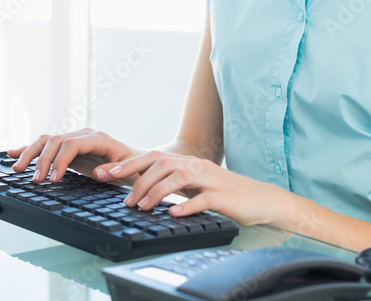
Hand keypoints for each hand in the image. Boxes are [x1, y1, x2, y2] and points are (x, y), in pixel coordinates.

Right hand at [7, 128, 140, 183]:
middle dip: (42, 160)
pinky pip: (47, 144)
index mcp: (98, 138)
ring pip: (47, 140)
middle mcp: (84, 134)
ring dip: (30, 153)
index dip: (59, 160)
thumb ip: (113, 170)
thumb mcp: (129, 169)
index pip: (71, 144)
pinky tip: (14, 153)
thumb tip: (98, 173)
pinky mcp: (68, 146)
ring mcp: (75, 138)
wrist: (138, 159)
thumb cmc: (134, 165)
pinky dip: (30, 149)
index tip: (53, 179)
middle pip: (55, 140)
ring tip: (18, 169)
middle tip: (35, 180)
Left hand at [106, 151, 283, 225]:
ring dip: (157, 192)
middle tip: (124, 198)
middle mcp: (198, 166)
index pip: (154, 157)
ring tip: (143, 207)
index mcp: (189, 163)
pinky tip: (174, 213)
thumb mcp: (196, 186)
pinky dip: (187, 205)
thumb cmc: (227, 194)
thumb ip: (173, 184)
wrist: (263, 200)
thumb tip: (142, 190)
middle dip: (138, 178)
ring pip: (179, 177)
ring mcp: (212, 179)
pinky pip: (204, 198)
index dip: (129, 164)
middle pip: (163, 163)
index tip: (107, 173)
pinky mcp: (225, 196)